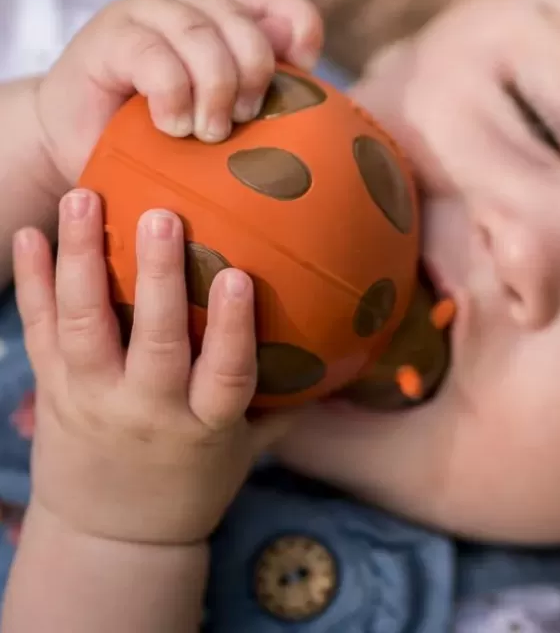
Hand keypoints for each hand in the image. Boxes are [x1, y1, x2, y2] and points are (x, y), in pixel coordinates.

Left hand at [12, 190, 288, 544]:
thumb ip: (288, 403)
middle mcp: (146, 409)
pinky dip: (32, 280)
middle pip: (153, 342)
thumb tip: (349, 349)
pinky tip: (30, 231)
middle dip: (157, 277)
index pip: (224, 374)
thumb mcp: (247, 452)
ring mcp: (91, 398)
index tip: (240, 275)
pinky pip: (38, 330)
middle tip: (162, 215)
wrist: (110, 539)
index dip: (233, 326)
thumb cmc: (195, 485)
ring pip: (84, 326)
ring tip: (84, 198)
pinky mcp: (50, 390)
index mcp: (203, 426)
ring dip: (82, 259)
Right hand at [35, 0, 323, 186]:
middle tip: (244, 120)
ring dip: (214, 89)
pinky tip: (171, 126)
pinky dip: (173, 95)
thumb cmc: (157, 135)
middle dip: (254, 73)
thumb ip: (259, 93)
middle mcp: (189, 6)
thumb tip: (306, 79)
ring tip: (209, 133)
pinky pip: (156, 57)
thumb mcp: (219, 114)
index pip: (273, 0)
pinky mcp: (109, 36)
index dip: (299, 25)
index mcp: (223, 19)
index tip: (304, 67)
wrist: (77, 143)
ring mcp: (147, 14)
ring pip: (201, 33)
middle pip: (244, 21)